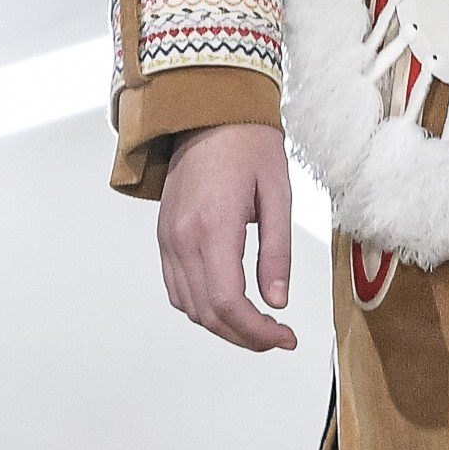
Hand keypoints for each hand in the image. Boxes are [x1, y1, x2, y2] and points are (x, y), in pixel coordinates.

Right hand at [156, 121, 297, 351]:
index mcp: (213, 227)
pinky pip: (175, 287)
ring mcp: (168, 238)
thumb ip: (277, 253)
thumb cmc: (248, 144)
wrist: (208, 112)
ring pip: (188, 306)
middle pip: (206, 313)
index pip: (227, 303)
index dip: (256, 332)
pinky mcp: (164, 236)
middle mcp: (182, 238)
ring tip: (257, 324)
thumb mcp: (278, 196)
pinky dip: (200, 306)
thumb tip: (277, 301)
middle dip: (244, 336)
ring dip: (222, 325)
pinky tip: (228, 304)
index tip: (284, 337)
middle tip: (277, 337)